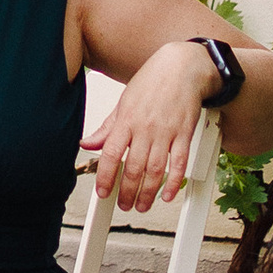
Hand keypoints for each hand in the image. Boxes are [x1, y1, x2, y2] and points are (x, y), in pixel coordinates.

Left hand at [87, 42, 217, 214]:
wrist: (183, 67)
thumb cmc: (153, 81)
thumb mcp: (123, 102)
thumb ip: (107, 127)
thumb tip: (88, 143)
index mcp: (126, 119)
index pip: (110, 153)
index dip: (105, 176)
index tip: (102, 191)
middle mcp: (145, 128)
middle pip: (133, 167)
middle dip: (126, 191)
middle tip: (124, 204)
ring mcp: (166, 132)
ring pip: (155, 170)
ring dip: (148, 193)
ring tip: (142, 205)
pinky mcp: (184, 134)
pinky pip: (179, 163)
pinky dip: (174, 182)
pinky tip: (168, 194)